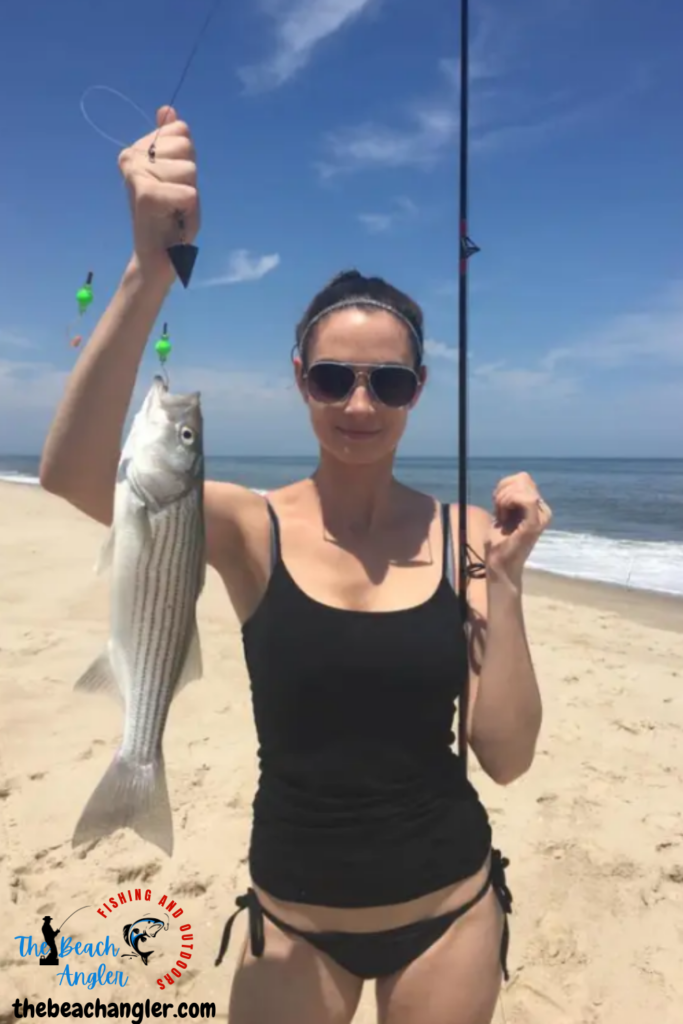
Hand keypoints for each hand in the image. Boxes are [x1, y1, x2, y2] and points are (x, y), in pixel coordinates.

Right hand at [118, 106, 199, 271]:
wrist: (159, 257)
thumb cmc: (170, 216)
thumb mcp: (175, 173)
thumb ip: (170, 141)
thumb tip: (167, 110)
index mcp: (136, 149)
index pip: (181, 133)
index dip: (186, 161)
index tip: (172, 183)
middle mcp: (130, 156)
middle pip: (186, 147)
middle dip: (189, 177)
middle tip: (174, 200)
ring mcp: (136, 173)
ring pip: (189, 169)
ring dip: (189, 195)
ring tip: (173, 210)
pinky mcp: (146, 194)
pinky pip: (189, 193)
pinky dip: (190, 210)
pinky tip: (174, 220)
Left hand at [484, 472, 551, 584]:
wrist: (500, 564)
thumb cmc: (500, 541)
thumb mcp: (503, 512)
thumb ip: (510, 497)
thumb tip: (510, 481)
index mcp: (537, 506)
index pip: (522, 478)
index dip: (504, 486)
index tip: (497, 505)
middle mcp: (543, 509)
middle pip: (522, 478)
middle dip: (503, 491)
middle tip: (499, 511)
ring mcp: (541, 516)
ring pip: (522, 486)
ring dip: (504, 498)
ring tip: (502, 516)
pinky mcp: (535, 524)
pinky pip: (527, 499)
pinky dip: (509, 502)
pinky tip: (503, 517)